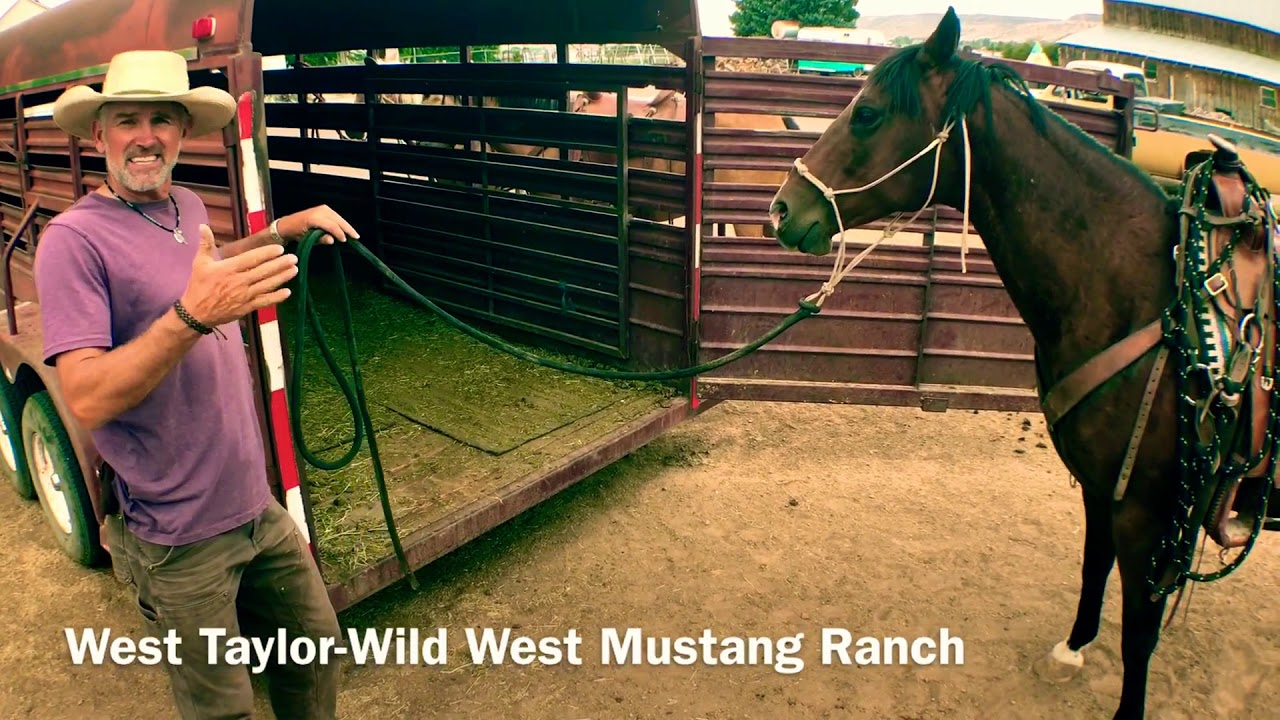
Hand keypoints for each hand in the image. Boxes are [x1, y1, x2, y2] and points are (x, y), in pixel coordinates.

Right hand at [179, 224, 298, 327]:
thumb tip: (203, 226)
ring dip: (282, 277)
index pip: (252, 259)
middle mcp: (239, 282)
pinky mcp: (247, 307)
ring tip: (294, 270)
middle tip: (294, 258)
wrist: (196, 313)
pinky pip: (265, 301)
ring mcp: (244, 296)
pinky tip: (288, 292)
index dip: (267, 253)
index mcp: (228, 269)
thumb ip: (205, 244)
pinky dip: (277, 297)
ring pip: (267, 285)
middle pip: (264, 271)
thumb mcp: (200, 263)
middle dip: (280, 264)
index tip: (280, 249)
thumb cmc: (199, 286)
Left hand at [278, 205, 359, 244]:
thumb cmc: (295, 233)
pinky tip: (345, 228)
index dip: (339, 233)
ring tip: (353, 233)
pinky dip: (341, 222)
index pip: (331, 225)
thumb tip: (332, 240)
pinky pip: (335, 215)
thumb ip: (320, 239)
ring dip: (346, 225)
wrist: (286, 225)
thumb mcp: (306, 239)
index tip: (345, 240)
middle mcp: (318, 211)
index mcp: (313, 218)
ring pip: (338, 217)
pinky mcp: (322, 209)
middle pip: (337, 219)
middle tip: (356, 237)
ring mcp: (321, 208)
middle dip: (347, 228)